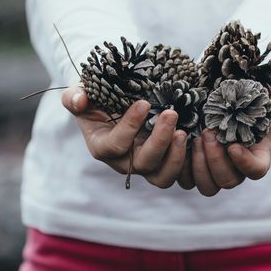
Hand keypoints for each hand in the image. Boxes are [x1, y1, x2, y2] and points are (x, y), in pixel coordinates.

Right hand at [62, 86, 188, 188]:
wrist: (116, 105)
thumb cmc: (97, 99)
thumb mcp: (81, 94)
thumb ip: (74, 97)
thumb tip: (79, 100)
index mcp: (102, 147)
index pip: (115, 145)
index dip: (129, 127)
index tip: (143, 103)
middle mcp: (124, 162)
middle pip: (143, 164)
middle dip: (159, 140)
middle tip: (170, 114)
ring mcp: (146, 165)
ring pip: (162, 176)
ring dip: (175, 156)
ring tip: (183, 131)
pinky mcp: (164, 164)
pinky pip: (178, 173)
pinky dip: (188, 161)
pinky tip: (196, 138)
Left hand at [178, 86, 270, 195]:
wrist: (225, 92)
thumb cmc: (254, 94)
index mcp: (257, 154)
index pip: (256, 171)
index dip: (245, 164)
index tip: (233, 146)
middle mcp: (236, 167)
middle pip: (228, 182)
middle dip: (216, 160)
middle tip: (208, 134)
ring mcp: (213, 169)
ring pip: (207, 186)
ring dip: (199, 164)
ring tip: (194, 137)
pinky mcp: (192, 166)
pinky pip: (185, 179)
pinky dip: (181, 165)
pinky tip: (180, 142)